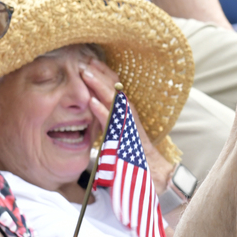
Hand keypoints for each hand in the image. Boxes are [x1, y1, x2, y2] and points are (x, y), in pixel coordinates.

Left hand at [79, 63, 172, 188]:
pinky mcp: (126, 137)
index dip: (103, 75)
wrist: (152, 175)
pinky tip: (91, 102)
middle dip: (100, 74)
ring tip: (85, 73)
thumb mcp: (117, 137)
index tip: (90, 64)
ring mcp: (128, 124)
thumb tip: (93, 117)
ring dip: (99, 86)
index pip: (115, 89)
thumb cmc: (133, 159)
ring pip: (113, 101)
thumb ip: (108, 125)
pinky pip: (113, 122)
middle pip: (114, 89)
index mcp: (126, 113)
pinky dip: (102, 111)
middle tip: (85, 61)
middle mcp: (128, 115)